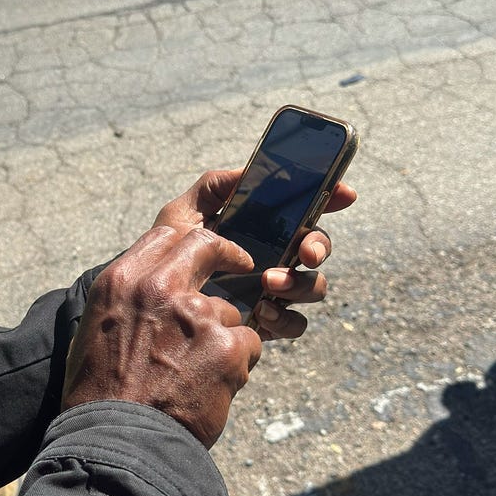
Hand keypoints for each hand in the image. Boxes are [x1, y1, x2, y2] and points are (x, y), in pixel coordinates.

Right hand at [63, 226, 259, 447]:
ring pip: (229, 312)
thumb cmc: (100, 395)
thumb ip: (129, 301)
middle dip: (227, 253)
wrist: (118, 442)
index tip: (205, 252)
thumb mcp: (98, 330)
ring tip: (197, 376)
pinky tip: (213, 389)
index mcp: (122, 281)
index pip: (165, 236)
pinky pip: (249, 345)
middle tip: (242, 265)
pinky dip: (238, 365)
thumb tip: (150, 293)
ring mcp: (197, 314)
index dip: (189, 242)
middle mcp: (159, 287)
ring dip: (222, 338)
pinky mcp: (227, 346)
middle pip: (205, 246)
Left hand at [153, 169, 356, 340]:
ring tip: (269, 282)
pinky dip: (286, 318)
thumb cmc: (166, 253)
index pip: (305, 209)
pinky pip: (295, 323)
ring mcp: (274, 291)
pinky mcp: (267, 322)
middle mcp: (275, 257)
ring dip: (299, 283)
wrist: (151, 306)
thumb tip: (249, 171)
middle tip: (303, 252)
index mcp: (262, 227)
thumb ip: (211, 187)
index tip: (345, 193)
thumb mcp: (181, 215)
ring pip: (314, 286)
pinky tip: (262, 312)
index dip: (331, 197)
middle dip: (318, 246)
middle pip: (317, 247)